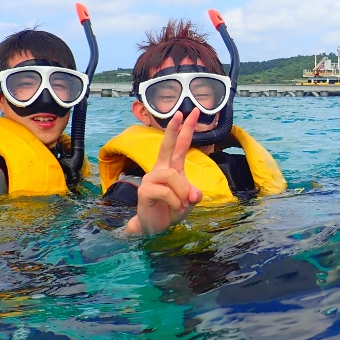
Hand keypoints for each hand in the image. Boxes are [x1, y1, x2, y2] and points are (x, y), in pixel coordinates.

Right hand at [126, 108, 202, 235]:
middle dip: (174, 129)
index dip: (186, 129)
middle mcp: (160, 169)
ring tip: (183, 204)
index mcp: (171, 167)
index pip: (179, 145)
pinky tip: (176, 209)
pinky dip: (176, 202)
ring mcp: (151, 179)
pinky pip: (167, 192)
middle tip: (180, 113)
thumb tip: (194, 194)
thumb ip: (193, 194)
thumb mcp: (189, 201)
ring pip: (173, 176)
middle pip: (166, 145)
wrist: (154, 227)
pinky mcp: (145, 191)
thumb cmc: (171, 209)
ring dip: (182, 192)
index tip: (194, 112)